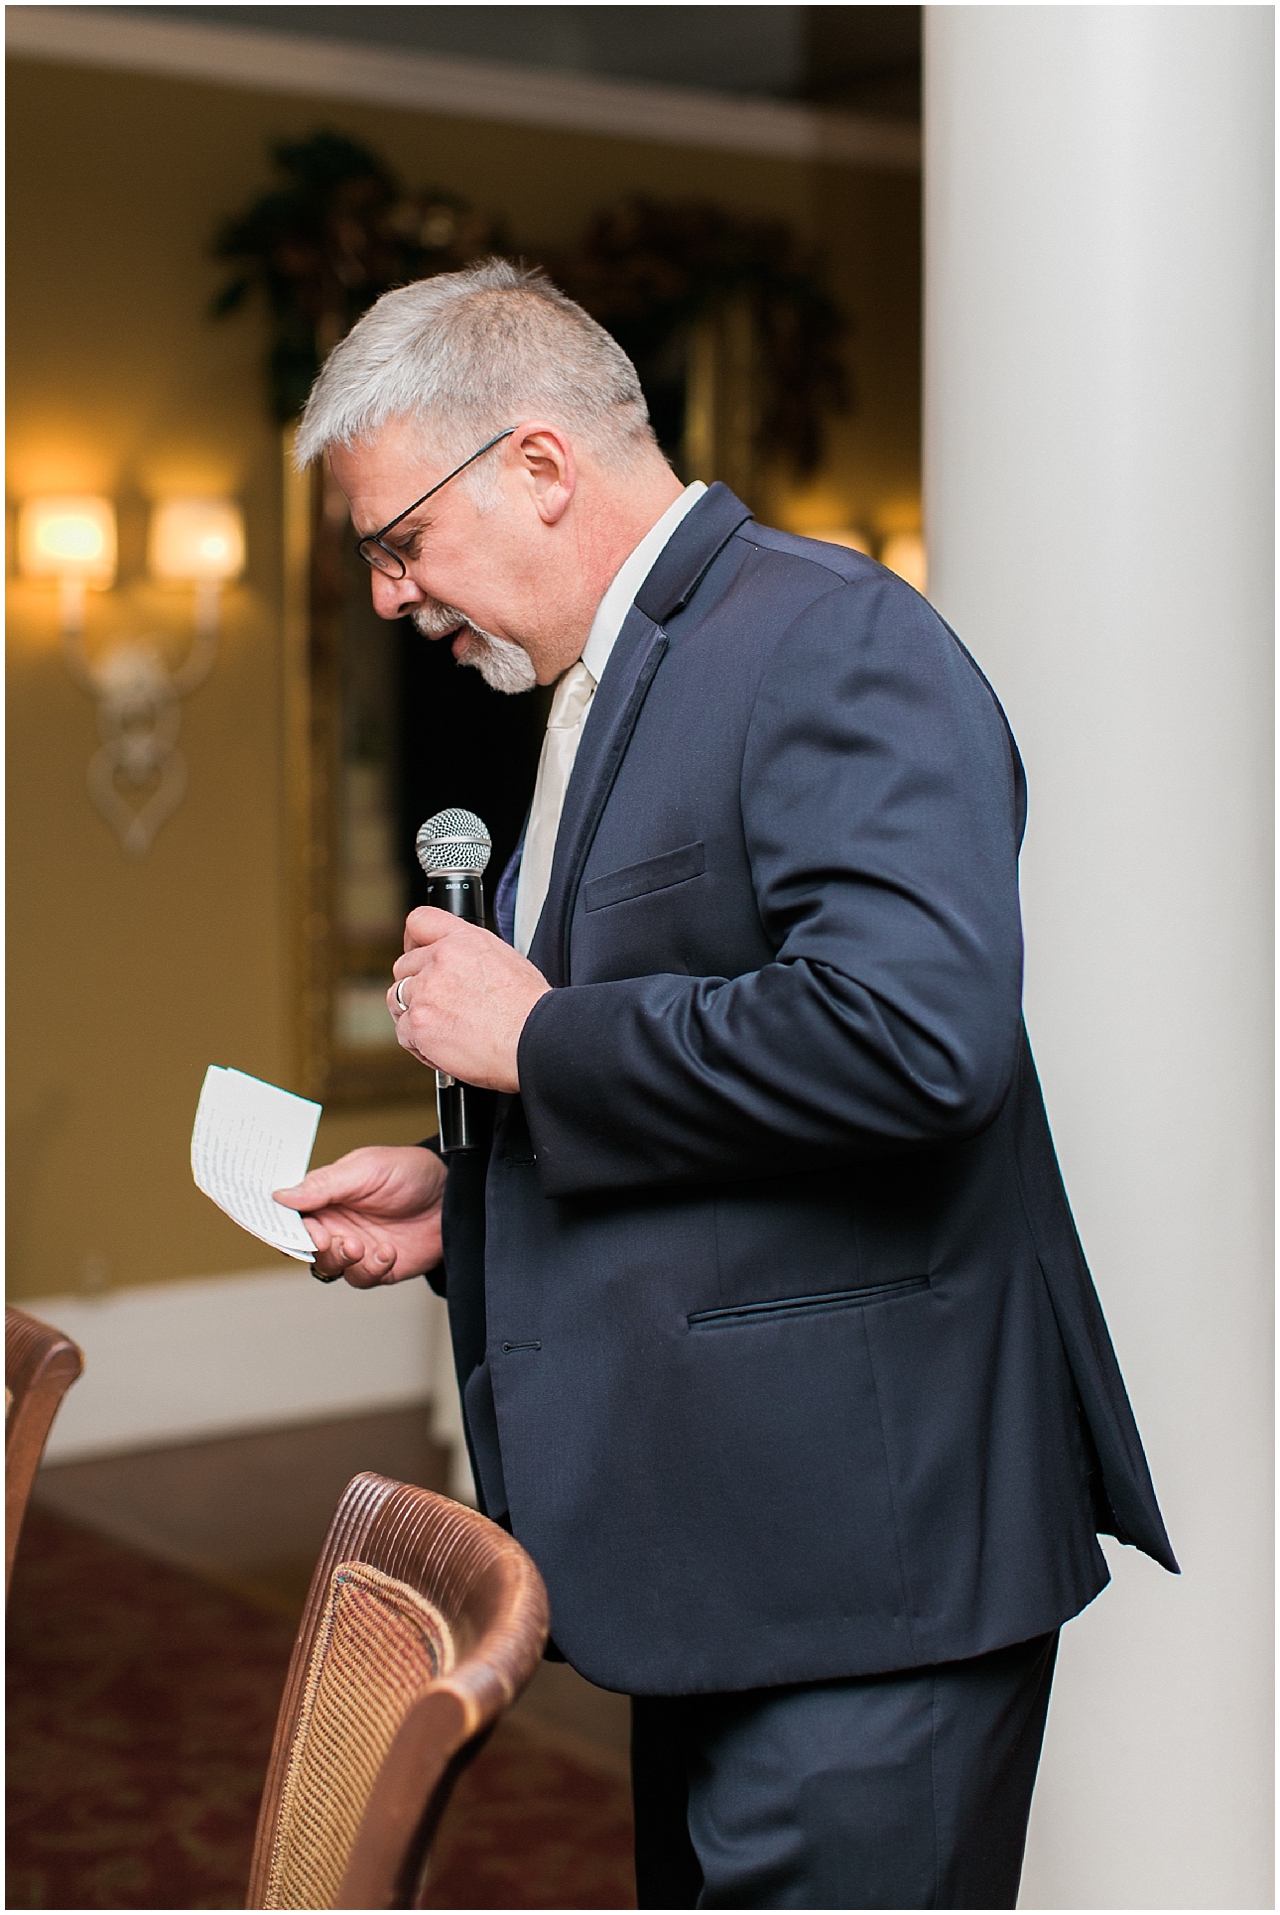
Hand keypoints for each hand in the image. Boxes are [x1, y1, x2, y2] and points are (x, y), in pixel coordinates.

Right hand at [274, 1145, 446, 1286]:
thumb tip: (281, 1196)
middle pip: (304, 1246)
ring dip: (341, 1260)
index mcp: (326, 1196)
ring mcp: (356, 1246)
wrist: (453, 1196)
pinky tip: (388, 1253)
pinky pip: (361, 1279)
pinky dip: (371, 1269)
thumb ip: (324, 1184)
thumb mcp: (365, 1169)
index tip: (291, 1228)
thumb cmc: (410, 1173)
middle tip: (330, 1239)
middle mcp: (337, 1223)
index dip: (284, 1224)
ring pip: (328, 1267)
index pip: (291, 1214)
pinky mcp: (377, 1267)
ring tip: (359, 1246)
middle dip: (314, 1246)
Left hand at [389, 908, 550, 1092]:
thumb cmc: (530, 1010)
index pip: (420, 922)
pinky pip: (403, 1032)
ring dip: (414, 1013)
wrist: (534, 1040)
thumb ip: (472, 956)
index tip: (415, 953)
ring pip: (396, 998)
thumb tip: (459, 966)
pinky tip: (444, 1047)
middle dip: (416, 985)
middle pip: (404, 966)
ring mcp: (426, 992)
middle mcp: (441, 960)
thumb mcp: (507, 960)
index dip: (413, 940)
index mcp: (465, 940)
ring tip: (441, 1028)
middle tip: (438, 1005)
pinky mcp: (418, 1024)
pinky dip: (419, 1043)